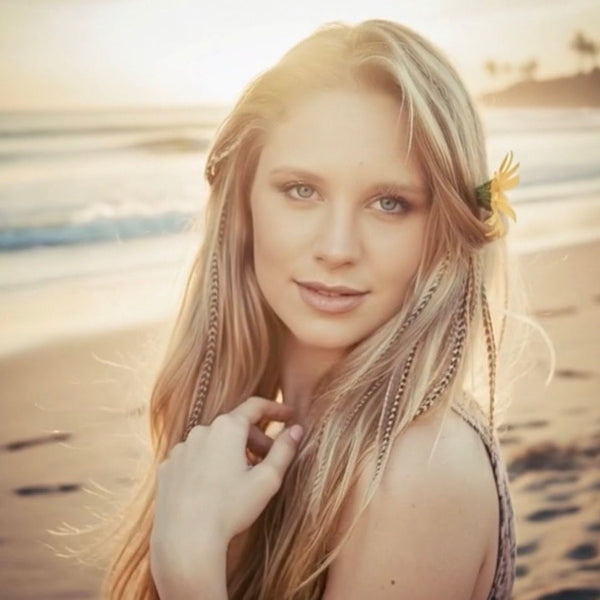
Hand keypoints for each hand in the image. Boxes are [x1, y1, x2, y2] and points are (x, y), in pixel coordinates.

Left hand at [150, 397, 303, 590]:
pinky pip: (193, 458)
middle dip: (255, 439)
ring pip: (213, 442)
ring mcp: (181, 448)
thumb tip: (296, 429)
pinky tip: (213, 489)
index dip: (275, 409)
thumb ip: (285, 450)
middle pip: (235, 426)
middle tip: (268, 460)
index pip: (255, 406)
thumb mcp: (268, 480)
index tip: (288, 416)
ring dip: (230, 452)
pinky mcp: (168, 467)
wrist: (185, 540)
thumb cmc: (230, 509)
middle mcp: (201, 431)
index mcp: (228, 428)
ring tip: (240, 479)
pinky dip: (207, 465)